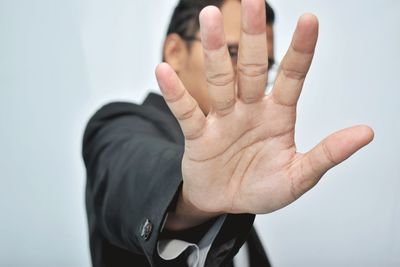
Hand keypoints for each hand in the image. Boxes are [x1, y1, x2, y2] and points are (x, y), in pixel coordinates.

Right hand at [156, 0, 373, 228]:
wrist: (223, 204)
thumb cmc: (261, 188)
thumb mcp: (297, 177)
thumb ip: (326, 155)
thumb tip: (365, 133)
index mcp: (278, 116)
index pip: (291, 77)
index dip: (300, 51)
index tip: (310, 20)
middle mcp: (249, 110)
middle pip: (252, 67)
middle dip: (254, 36)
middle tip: (253, 2)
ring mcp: (222, 119)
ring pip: (219, 80)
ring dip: (215, 51)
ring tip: (210, 18)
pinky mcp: (198, 135)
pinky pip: (186, 111)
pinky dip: (175, 92)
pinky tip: (164, 70)